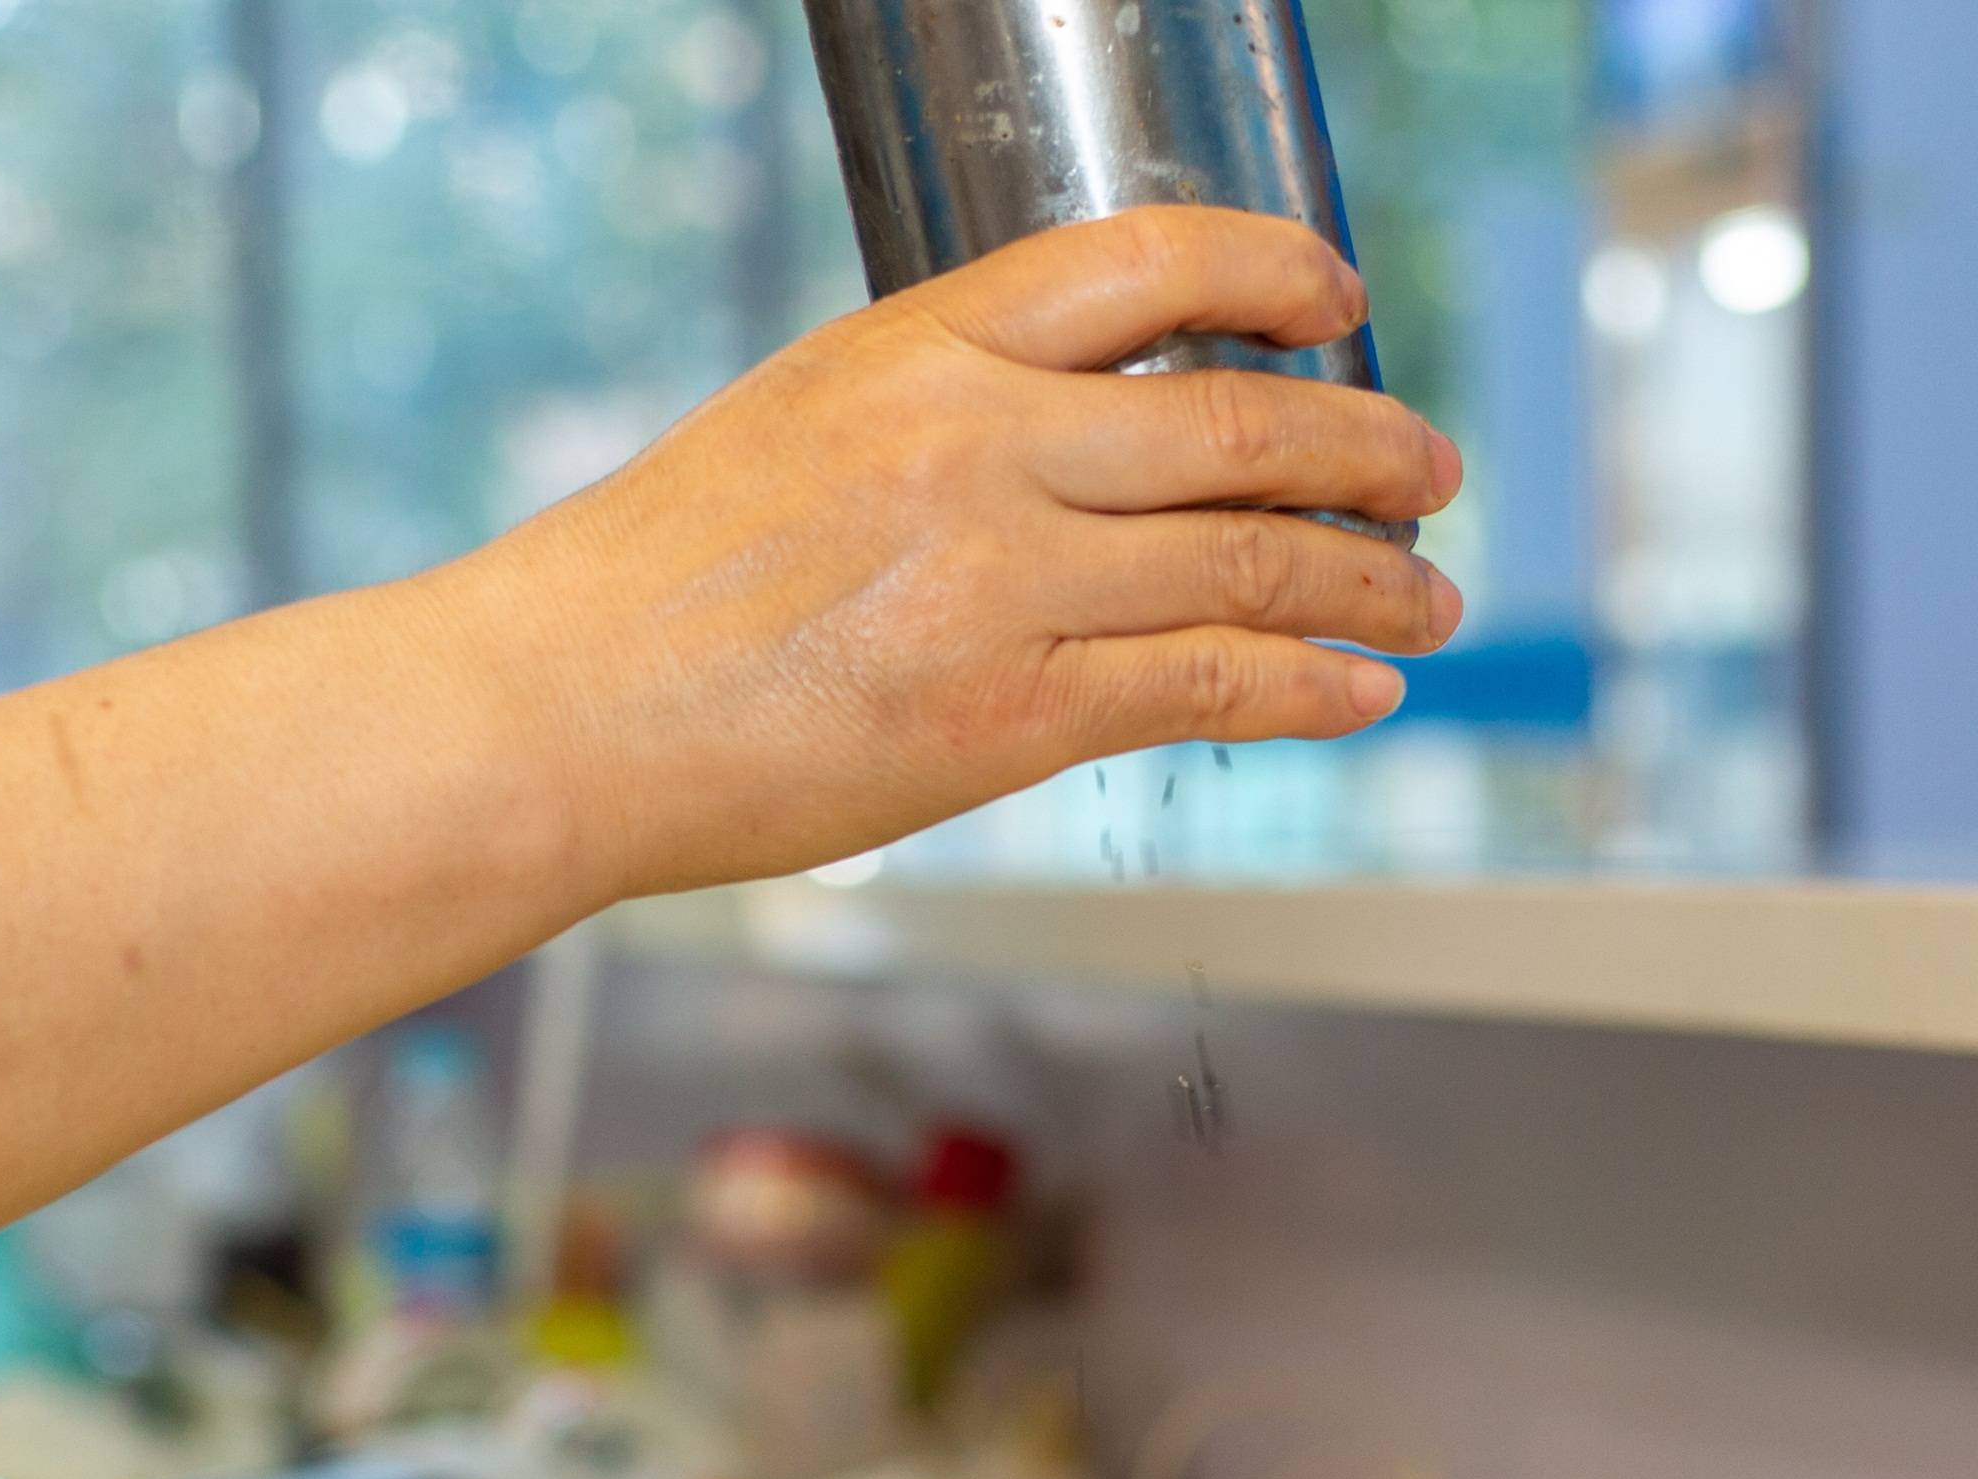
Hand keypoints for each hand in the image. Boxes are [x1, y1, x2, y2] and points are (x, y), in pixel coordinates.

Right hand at [454, 203, 1464, 897]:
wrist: (550, 714)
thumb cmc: (640, 591)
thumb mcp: (789, 427)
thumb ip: (933, 419)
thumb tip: (1066, 447)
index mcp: (917, 348)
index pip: (1148, 262)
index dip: (1275, 273)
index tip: (1332, 303)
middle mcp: (976, 446)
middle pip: (1240, 424)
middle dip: (1369, 450)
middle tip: (1427, 474)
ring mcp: (998, 582)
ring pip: (1252, 561)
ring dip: (1370, 581)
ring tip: (1425, 598)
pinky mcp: (1005, 716)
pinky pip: (1208, 684)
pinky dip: (1310, 686)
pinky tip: (1360, 691)